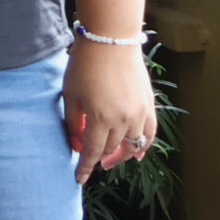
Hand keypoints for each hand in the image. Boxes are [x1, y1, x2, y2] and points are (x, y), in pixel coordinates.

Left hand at [63, 39, 157, 181]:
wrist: (110, 41)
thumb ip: (73, 121)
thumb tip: (76, 143)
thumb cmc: (84, 65)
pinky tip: (136, 154)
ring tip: (110, 158)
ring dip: (120, 154)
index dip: (84, 166)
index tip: (79, 178)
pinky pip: (149, 133)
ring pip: (132, 145)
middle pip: (110, 148)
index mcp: (100, 117)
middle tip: (90, 160)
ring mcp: (139, 113)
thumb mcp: (70, 93)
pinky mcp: (149, 105)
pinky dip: (143, 146)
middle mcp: (123, 120)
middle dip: (99, 157)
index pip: (91, 150)